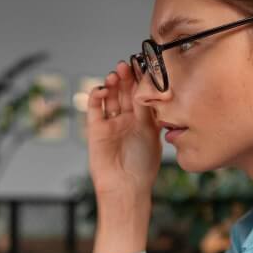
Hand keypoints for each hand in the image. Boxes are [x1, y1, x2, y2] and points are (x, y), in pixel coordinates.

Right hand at [86, 61, 162, 202]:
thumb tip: (158, 89)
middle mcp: (126, 120)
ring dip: (111, 84)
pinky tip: (101, 89)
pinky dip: (95, 96)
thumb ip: (152, 112)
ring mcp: (111, 123)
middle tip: (127, 64)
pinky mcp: (96, 130)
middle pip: (124, 92)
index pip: (140, 94)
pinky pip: (94, 109)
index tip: (143, 65)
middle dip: (126, 78)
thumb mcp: (152, 134)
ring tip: (115, 74)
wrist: (126, 187)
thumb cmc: (143, 166)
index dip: (140, 80)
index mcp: (142, 121)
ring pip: (109, 97)